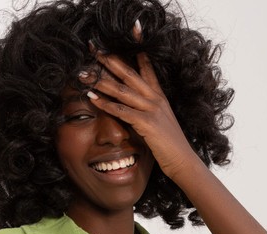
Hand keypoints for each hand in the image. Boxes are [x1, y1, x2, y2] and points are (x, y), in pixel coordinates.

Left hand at [80, 25, 194, 181]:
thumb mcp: (160, 124)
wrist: (183, 161)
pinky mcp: (147, 123)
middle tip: (93, 50)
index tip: (123, 40)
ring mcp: (151, 109)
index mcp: (159, 96)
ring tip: (84, 74)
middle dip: (110, 60)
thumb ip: (147, 113)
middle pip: (129, 73)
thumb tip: (133, 112)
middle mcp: (155, 99)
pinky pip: (122, 111)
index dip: (136, 52)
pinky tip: (92, 98)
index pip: (146, 68)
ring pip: (122, 90)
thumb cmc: (170, 147)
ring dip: (101, 81)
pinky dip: (105, 104)